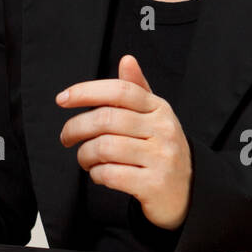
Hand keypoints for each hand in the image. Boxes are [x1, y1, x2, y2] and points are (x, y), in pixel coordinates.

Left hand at [57, 54, 192, 231]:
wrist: (188, 192)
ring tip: (85, 159)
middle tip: (67, 137)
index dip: (86, 91)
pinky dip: (96, 175)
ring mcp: (160, 158)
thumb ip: (137, 90)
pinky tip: (99, 174)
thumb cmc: (162, 150)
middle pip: (106, 119)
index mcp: (159, 108)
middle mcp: (163, 130)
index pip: (120, 90)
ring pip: (104, 148)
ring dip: (85, 155)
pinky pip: (110, 174)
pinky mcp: (154, 184)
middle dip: (76, 128)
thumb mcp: (154, 117)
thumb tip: (127, 59)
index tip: (62, 99)